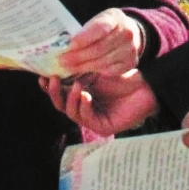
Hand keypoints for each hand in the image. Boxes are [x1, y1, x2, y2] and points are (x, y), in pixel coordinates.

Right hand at [40, 70, 158, 135]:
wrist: (146, 85)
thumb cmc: (123, 76)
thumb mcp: (96, 71)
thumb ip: (77, 71)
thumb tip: (57, 63)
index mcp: (79, 94)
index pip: (59, 94)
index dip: (49, 87)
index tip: (42, 77)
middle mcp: (83, 108)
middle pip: (61, 105)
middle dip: (55, 93)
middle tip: (52, 80)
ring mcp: (93, 118)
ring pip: (72, 113)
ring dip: (70, 99)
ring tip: (76, 85)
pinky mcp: (103, 127)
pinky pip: (87, 119)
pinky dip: (84, 106)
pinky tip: (85, 95)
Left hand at [59, 8, 143, 76]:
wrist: (130, 31)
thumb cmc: (107, 26)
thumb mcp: (98, 20)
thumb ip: (85, 30)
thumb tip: (65, 44)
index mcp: (115, 18)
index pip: (99, 28)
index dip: (83, 38)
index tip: (69, 45)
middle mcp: (126, 33)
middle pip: (99, 48)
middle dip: (78, 56)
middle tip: (63, 60)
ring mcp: (130, 49)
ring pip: (102, 61)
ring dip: (83, 66)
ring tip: (69, 67)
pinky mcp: (130, 62)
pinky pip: (109, 70)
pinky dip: (95, 71)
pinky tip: (84, 70)